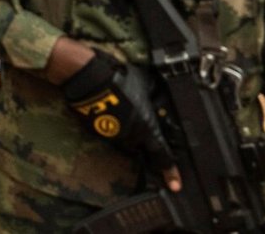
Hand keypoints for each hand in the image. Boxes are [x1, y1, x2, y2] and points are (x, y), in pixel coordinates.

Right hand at [60, 50, 181, 191]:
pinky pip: (111, 132)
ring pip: (126, 139)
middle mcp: (131, 137)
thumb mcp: (146, 83)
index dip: (171, 172)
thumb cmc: (119, 80)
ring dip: (128, 129)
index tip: (175, 185)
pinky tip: (110, 108)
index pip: (162, 156)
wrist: (89, 79)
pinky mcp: (97, 132)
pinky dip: (114, 124)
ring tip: (124, 108)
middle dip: (144, 139)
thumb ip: (154, 95)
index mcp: (147, 128)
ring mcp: (113, 136)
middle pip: (142, 147)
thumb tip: (159, 96)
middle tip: (142, 122)